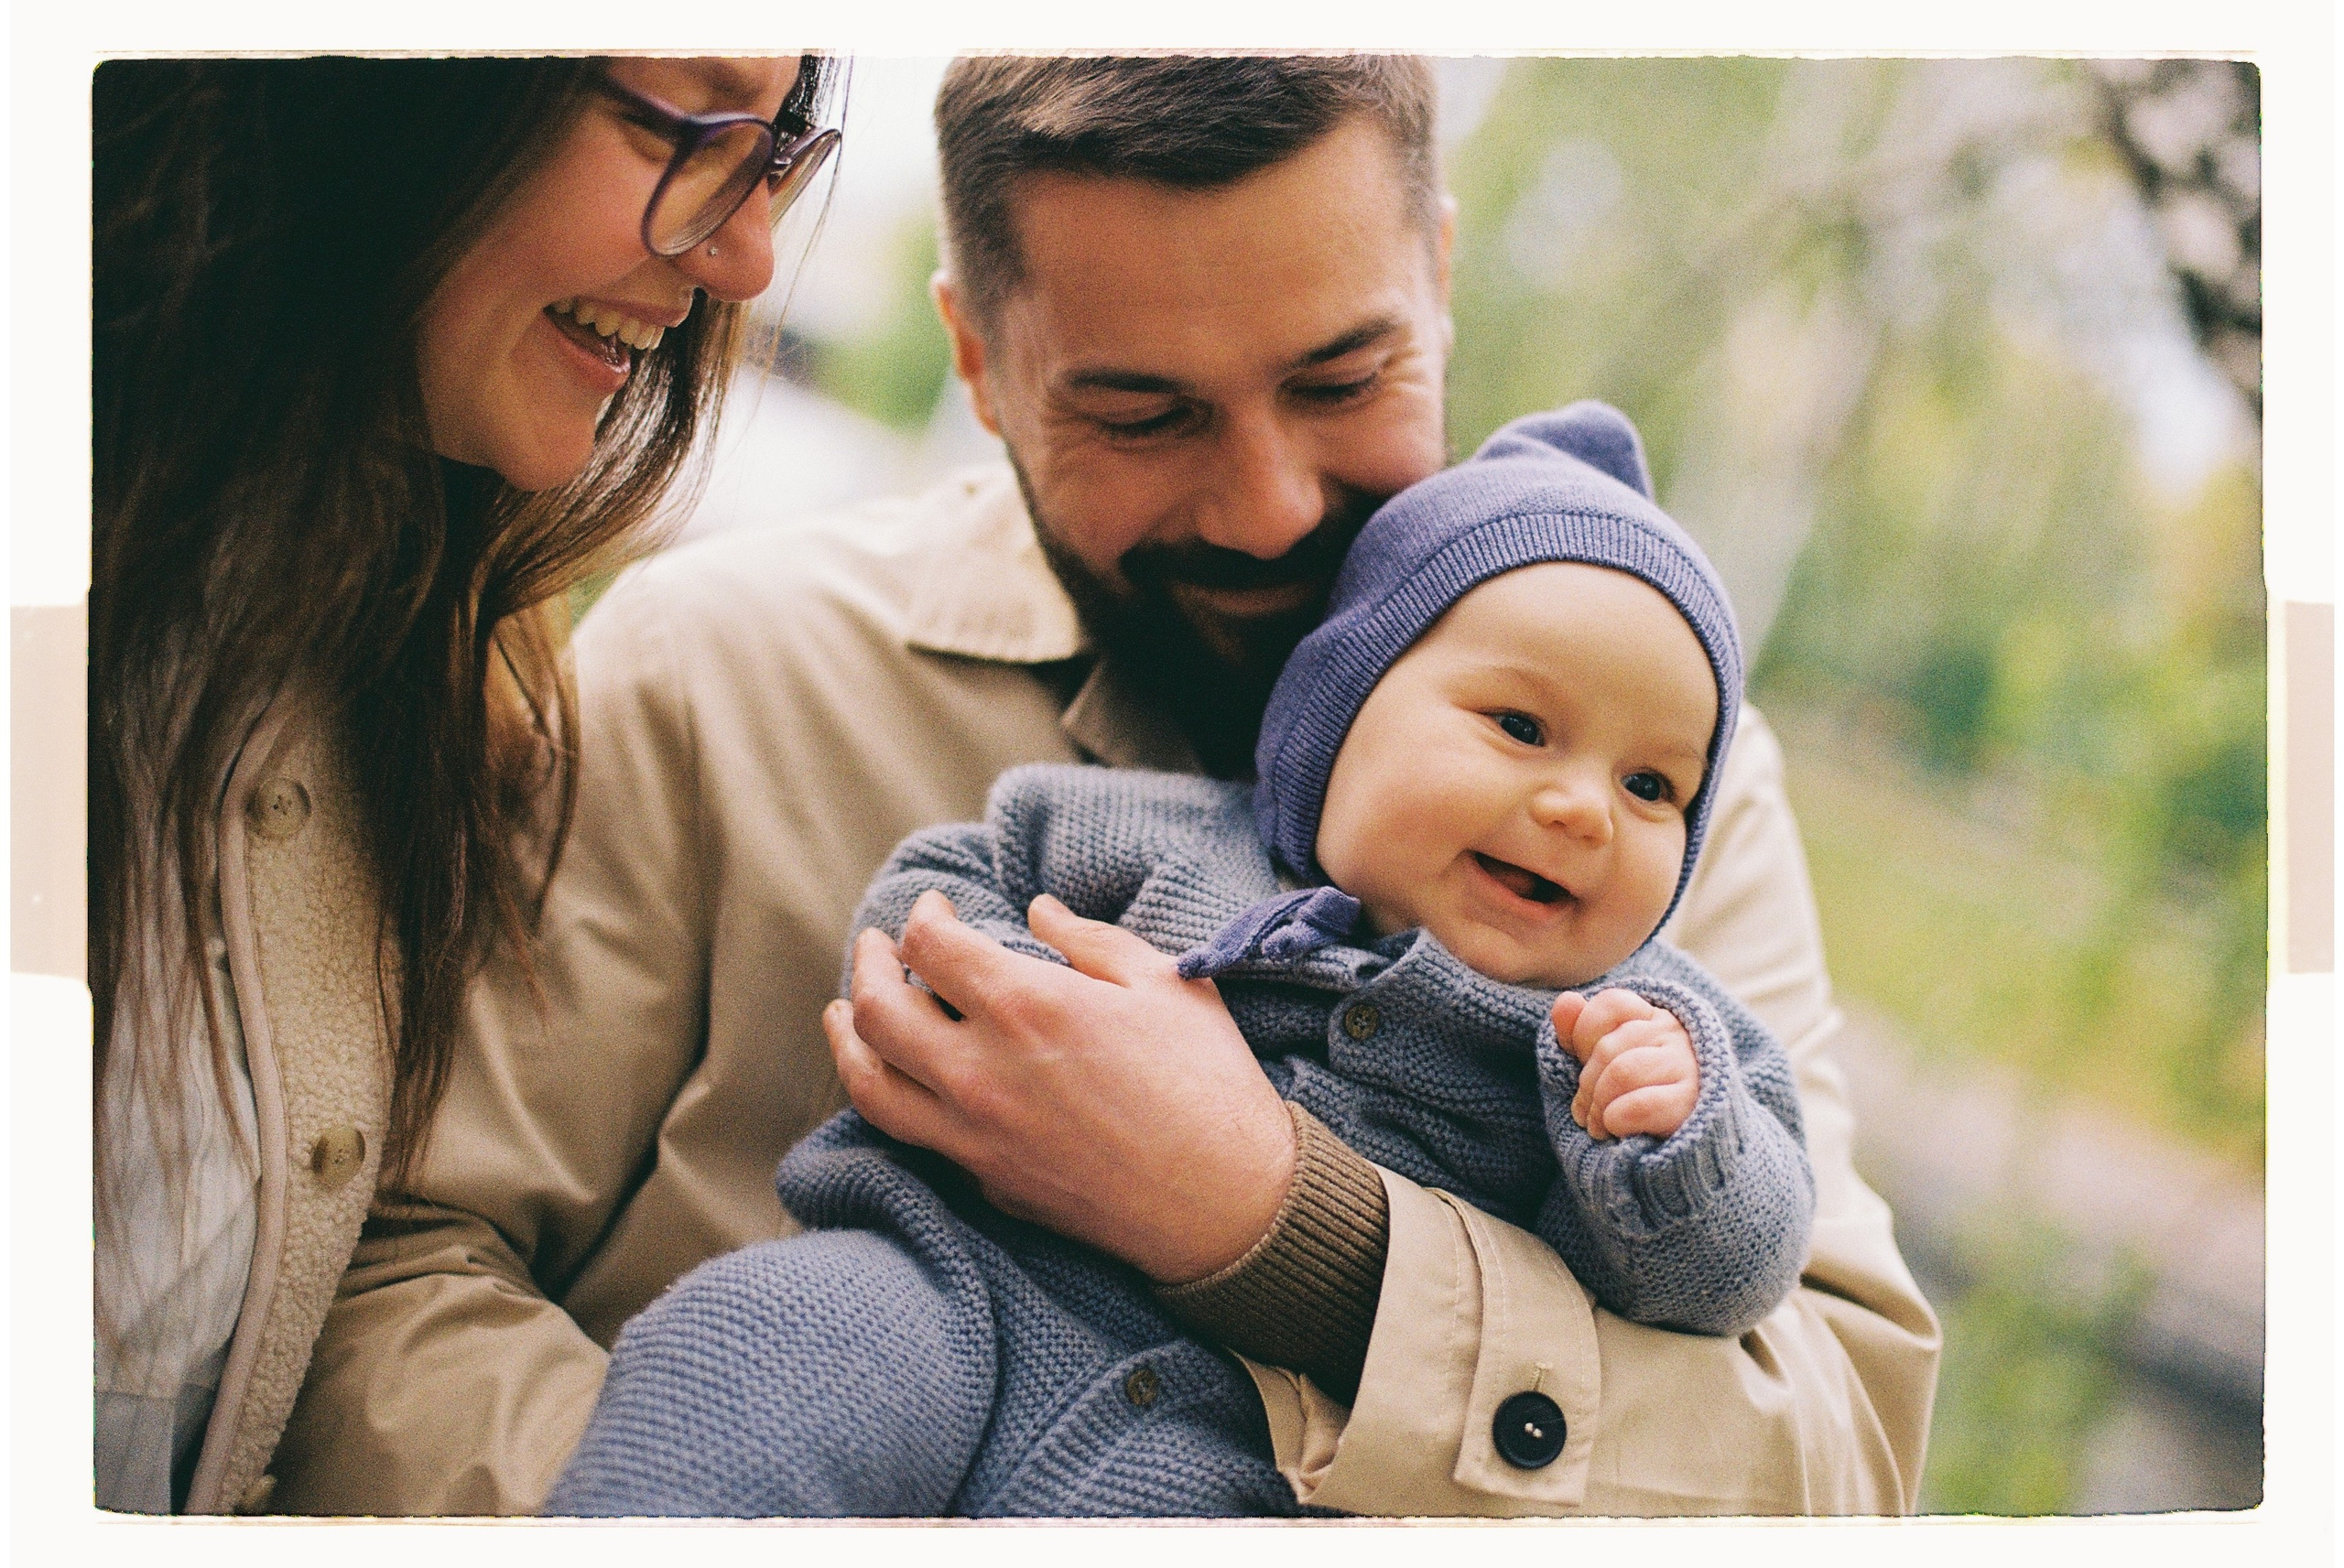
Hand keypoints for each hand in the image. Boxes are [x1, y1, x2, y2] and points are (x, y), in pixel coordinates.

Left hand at [824, 890, 1296, 1284]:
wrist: (1228, 1204)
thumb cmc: (1208, 1083)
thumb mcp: (1164, 983)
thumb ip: (1088, 939)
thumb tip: (1037, 909)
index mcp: (1028, 1005)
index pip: (928, 946)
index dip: (922, 917)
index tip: (936, 910)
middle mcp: (982, 1071)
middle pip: (876, 1010)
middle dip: (867, 966)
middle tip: (876, 947)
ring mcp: (974, 1135)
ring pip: (870, 1083)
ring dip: (846, 1038)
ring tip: (844, 1012)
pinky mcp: (984, 1180)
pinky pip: (911, 1133)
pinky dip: (890, 1093)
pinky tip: (900, 1075)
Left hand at [1552, 988, 1699, 1141]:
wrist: (1685, 1140)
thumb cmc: (1635, 1095)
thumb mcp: (1602, 1061)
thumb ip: (1578, 1030)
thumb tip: (1566, 1000)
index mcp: (1651, 1017)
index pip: (1611, 1003)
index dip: (1584, 1035)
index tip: (1584, 1064)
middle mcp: (1672, 1033)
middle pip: (1608, 1047)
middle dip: (1586, 1085)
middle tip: (1585, 1111)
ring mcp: (1685, 1065)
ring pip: (1622, 1073)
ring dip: (1599, 1105)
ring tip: (1597, 1124)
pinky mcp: (1690, 1102)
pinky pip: (1640, 1105)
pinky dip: (1616, 1120)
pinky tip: (1616, 1128)